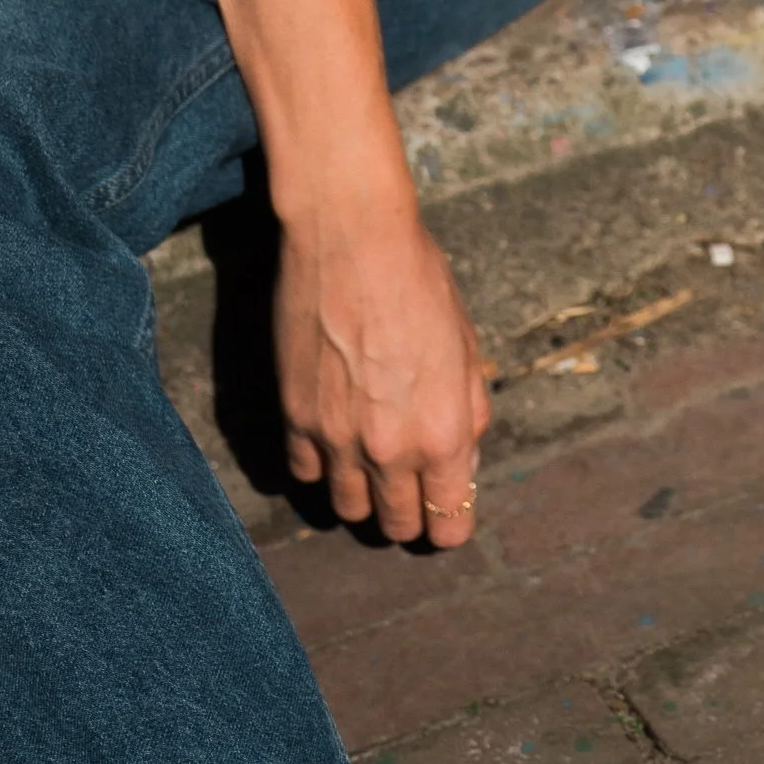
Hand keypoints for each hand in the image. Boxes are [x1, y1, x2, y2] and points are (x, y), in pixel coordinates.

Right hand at [274, 179, 491, 548]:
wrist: (352, 238)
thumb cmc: (420, 281)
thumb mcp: (465, 348)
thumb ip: (468, 413)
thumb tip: (462, 458)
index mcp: (444, 434)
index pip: (448, 523)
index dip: (449, 521)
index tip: (445, 508)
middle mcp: (389, 450)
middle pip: (396, 525)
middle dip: (408, 515)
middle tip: (409, 490)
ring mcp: (336, 439)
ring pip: (347, 508)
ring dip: (362, 496)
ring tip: (369, 467)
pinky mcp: (295, 418)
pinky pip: (306, 473)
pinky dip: (320, 467)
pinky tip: (333, 443)